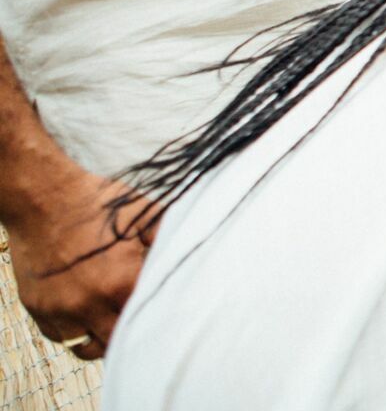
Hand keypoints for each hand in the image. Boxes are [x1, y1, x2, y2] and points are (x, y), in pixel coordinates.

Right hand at [8, 170, 157, 359]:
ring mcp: (59, 309)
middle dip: (131, 334)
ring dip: (102, 338)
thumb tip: (191, 253)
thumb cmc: (96, 202)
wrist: (44, 196)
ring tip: (114, 323)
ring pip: (86, 346)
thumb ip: (166, 238)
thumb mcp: (142, 214)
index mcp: (119, 282)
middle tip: (141, 324)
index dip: (158, 317)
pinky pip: (59, 336)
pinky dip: (74, 331)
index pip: (147, 317)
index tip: (166, 314)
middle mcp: (88, 303)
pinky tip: (87, 315)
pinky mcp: (37, 308)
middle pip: (116, 342)